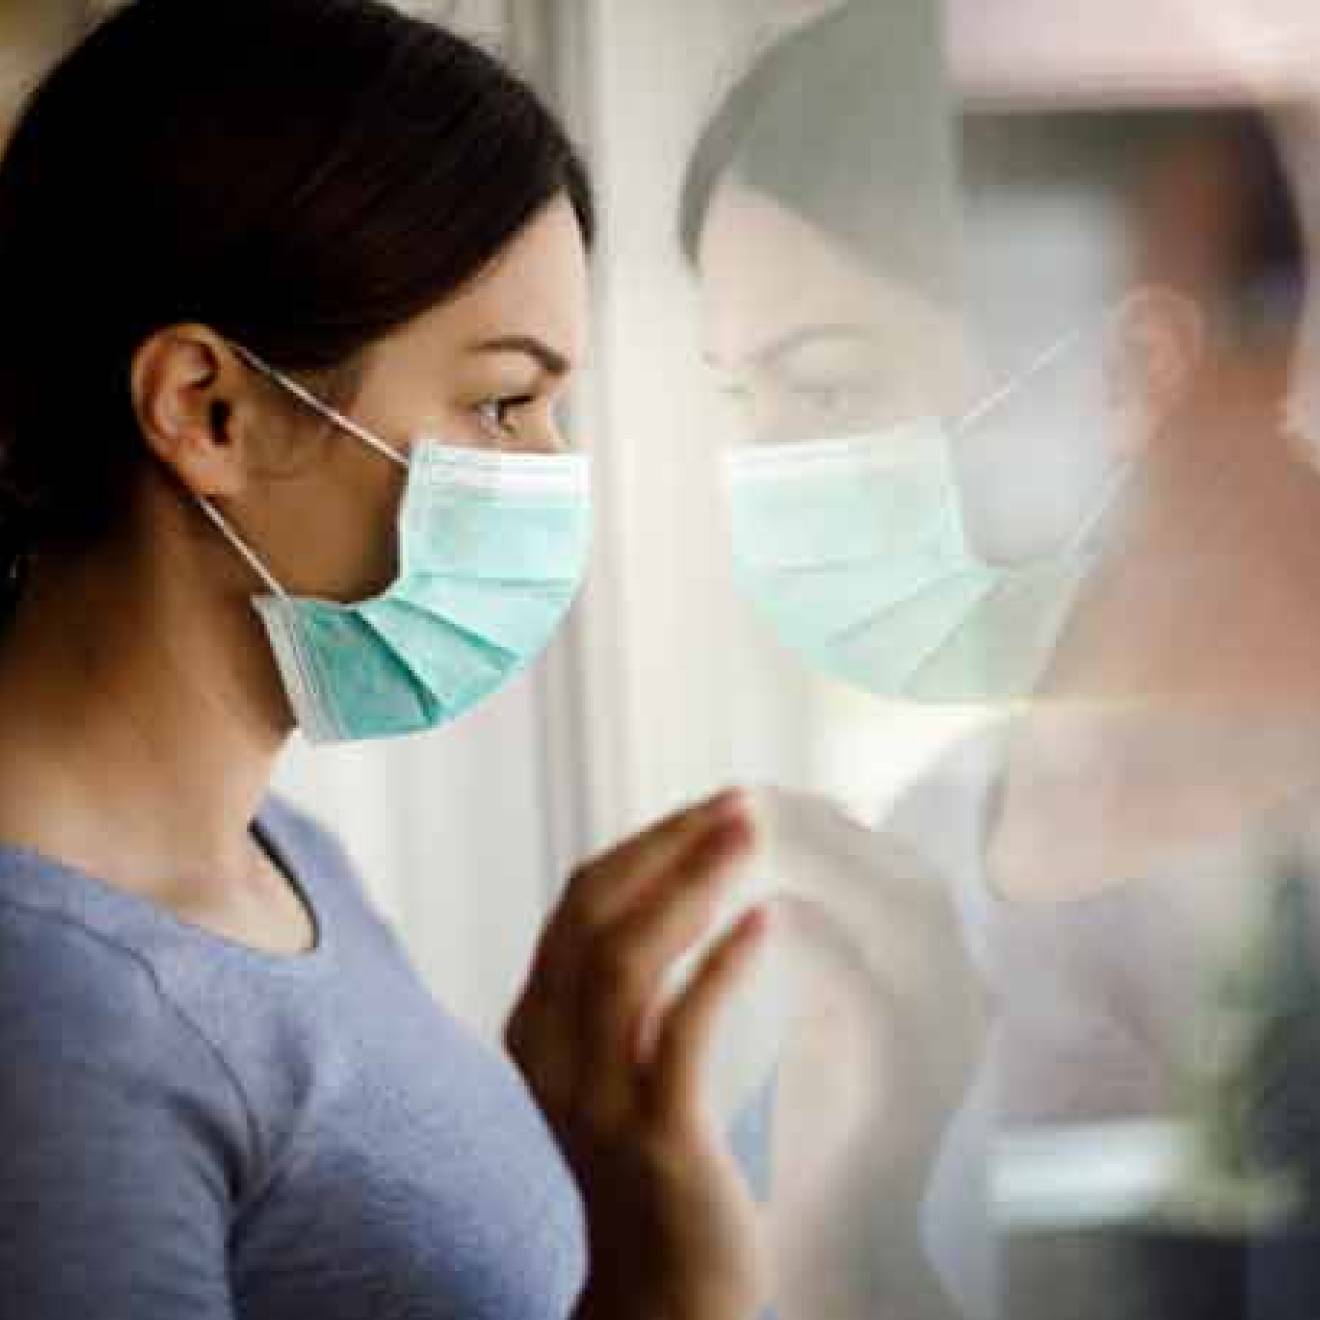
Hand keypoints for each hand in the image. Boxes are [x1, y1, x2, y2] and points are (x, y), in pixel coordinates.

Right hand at [505, 788, 772, 1319]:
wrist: (661, 1288)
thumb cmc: (656, 1158)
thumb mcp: (617, 1059)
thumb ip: (627, 982)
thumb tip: (685, 881)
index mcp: (539, 1020)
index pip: (583, 899)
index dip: (650, 843)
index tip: (713, 807)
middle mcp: (549, 1049)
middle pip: (596, 912)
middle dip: (670, 846)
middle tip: (742, 803)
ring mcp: (593, 1095)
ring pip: (625, 960)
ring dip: (692, 886)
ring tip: (753, 837)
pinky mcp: (649, 1136)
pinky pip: (680, 1034)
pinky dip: (720, 969)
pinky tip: (766, 925)